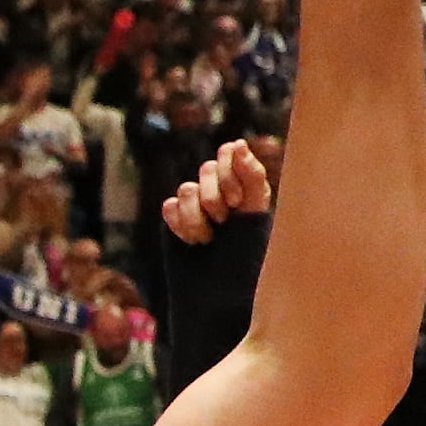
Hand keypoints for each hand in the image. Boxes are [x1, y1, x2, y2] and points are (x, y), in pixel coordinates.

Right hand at [159, 140, 273, 243]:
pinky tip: (193, 241)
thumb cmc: (246, 248)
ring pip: (186, 189)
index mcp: (242, 180)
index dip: (228, 173)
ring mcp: (194, 201)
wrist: (221, 283)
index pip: (228, 152)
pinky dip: (182, 226)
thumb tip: (238, 142)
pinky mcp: (175, 216)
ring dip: (197, 217)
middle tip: (223, 221)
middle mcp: (218, 186)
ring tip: (208, 239)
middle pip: (206, 168)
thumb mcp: (256, 211)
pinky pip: (170, 207)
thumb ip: (252, 175)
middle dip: (214, 198)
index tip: (236, 202)